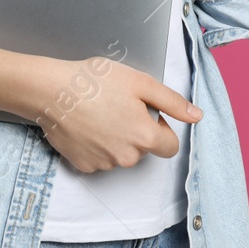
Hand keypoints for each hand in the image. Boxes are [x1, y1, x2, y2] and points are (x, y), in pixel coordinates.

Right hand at [29, 55, 201, 172]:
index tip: (146, 113)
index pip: (170, 146)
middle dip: (136, 131)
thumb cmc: (94, 81)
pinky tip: (86, 125)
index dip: (162, 128)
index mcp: (144, 136)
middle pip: (143, 149)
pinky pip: (99, 158)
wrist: (52, 91)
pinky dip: (96, 145)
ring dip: (116, 138)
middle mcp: (127, 157)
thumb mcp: (140, 82)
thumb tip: (196, 116)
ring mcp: (104, 164)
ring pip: (121, 154)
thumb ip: (172, 102)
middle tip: (118, 106)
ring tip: (98, 113)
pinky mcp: (83, 165)